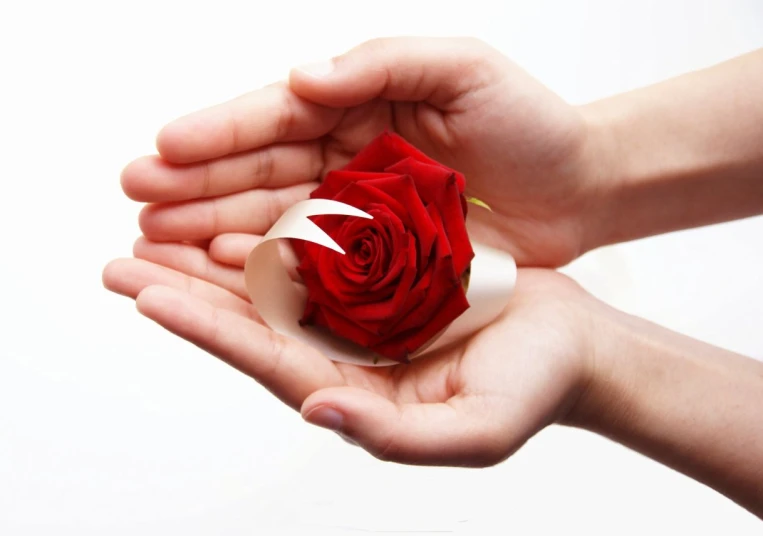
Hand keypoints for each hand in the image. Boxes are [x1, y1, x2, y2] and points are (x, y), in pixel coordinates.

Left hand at [103, 247, 599, 465]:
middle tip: (121, 263)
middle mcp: (346, 354)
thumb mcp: (472, 430)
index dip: (207, 329)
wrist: (572, 344)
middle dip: (186, 292)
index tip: (149, 296)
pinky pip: (318, 252)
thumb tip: (319, 413)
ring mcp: (362, 315)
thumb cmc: (531, 390)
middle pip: (252, 321)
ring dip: (216, 259)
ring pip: (275, 283)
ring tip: (158, 232)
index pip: (267, 359)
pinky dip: (276, 233)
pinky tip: (238, 211)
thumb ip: (391, 433)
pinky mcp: (385, 279)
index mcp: (356, 392)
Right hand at [121, 37, 600, 267]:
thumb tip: (303, 75)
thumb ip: (381, 64)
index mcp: (361, 104)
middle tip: (136, 202)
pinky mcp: (379, 253)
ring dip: (213, 224)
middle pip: (259, 168)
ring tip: (157, 238)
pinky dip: (265, 261)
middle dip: (195, 184)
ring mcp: (360, 207)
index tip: (162, 151)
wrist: (579, 187)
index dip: (218, 133)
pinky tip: (220, 266)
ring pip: (273, 214)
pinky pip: (312, 257)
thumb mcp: (464, 69)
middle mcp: (348, 155)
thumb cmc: (530, 124)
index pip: (277, 116)